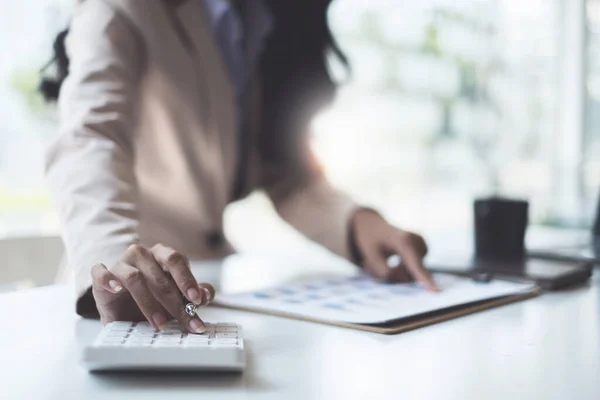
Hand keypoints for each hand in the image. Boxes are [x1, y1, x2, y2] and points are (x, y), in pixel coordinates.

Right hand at [90, 243, 214, 332]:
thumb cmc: (152, 296)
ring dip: (149, 303)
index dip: (187, 280)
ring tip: (160, 323)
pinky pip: (100, 272)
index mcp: (162, 255)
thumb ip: (193, 294)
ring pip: (135, 278)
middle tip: (184, 320)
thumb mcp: (174, 297)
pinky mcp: (101, 275)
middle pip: (160, 273)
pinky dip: (107, 279)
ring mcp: (121, 263)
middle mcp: (142, 254)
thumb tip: (206, 294)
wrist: (121, 303)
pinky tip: (116, 289)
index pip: (177, 261)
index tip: (196, 300)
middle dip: (174, 301)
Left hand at [351, 209, 438, 290]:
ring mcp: (423, 244)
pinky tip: (397, 255)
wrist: (374, 227)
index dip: (425, 278)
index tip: (436, 290)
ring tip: (388, 256)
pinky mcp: (424, 248)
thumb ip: (385, 272)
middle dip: (395, 273)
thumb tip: (405, 280)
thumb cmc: (371, 242)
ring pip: (413, 271)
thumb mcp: (371, 258)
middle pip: (411, 271)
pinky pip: (415, 268)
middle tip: (378, 261)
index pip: (415, 264)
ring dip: (399, 270)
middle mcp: (417, 240)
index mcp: (403, 241)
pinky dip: (405, 266)